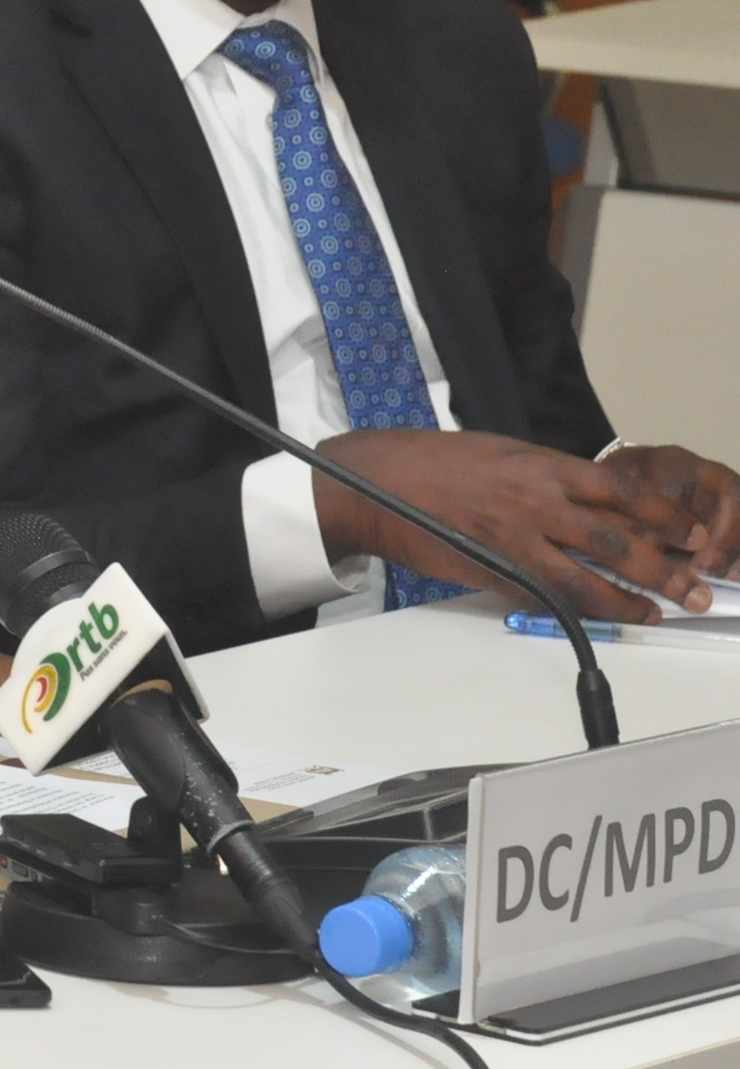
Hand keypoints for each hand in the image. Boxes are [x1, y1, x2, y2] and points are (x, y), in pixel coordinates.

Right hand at [313, 429, 720, 622]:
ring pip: (588, 577)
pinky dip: (577, 609)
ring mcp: (513, 540)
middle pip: (618, 540)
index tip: (693, 532)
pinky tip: (598, 615)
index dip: (666, 516)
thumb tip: (590, 503)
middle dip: (664, 568)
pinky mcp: (490, 570)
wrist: (375, 485)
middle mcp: (535, 501)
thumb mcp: (501, 453)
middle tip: (694, 587)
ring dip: (629, 598)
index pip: (622, 492)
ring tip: (657, 611)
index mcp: (541, 466)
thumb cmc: (432, 462)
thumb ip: (547, 477)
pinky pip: (545, 596)